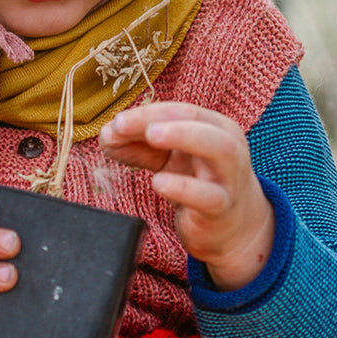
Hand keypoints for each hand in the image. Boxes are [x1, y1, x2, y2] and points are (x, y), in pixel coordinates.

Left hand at [98, 101, 274, 290]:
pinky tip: (159, 182)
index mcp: (213, 126)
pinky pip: (208, 196)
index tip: (115, 122)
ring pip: (218, 148)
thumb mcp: (165, 159)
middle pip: (197, 120)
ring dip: (182, 136)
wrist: (230, 227)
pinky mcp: (223, 207)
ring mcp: (229, 175)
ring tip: (151, 137)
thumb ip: (137, 146)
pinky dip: (183, 188)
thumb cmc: (196, 181)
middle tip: (122, 123)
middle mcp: (227, 145)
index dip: (145, 113)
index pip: (180, 110)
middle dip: (157, 117)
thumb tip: (107, 135)